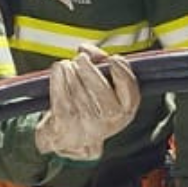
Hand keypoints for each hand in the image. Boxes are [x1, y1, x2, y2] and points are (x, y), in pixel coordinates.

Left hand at [36, 45, 141, 161]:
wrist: (68, 136)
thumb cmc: (89, 102)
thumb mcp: (103, 84)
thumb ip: (100, 62)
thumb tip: (87, 50)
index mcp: (125, 110)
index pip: (130, 92)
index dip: (122, 73)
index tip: (112, 58)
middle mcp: (109, 121)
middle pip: (101, 92)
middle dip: (90, 71)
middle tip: (81, 58)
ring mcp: (86, 125)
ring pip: (78, 92)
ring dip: (71, 72)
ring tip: (67, 64)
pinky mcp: (65, 125)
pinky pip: (61, 97)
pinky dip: (58, 79)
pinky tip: (58, 69)